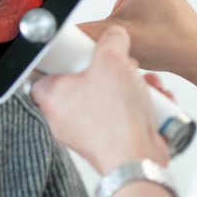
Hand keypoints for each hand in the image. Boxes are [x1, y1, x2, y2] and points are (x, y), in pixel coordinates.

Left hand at [30, 26, 169, 174]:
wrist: (136, 160)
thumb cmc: (114, 119)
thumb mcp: (111, 60)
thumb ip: (111, 40)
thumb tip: (115, 35)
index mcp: (51, 96)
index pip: (40, 71)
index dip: (59, 57)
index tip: (75, 50)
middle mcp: (64, 117)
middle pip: (84, 82)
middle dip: (110, 70)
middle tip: (121, 66)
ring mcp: (87, 133)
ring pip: (108, 99)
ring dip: (132, 87)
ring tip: (144, 85)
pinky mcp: (110, 143)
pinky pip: (123, 117)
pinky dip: (142, 108)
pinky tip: (156, 103)